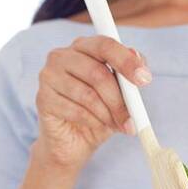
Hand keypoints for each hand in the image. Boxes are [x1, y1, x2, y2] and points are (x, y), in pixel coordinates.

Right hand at [35, 36, 151, 171]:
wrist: (73, 143)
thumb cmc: (98, 114)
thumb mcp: (120, 96)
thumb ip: (129, 78)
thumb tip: (140, 61)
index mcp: (83, 47)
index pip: (105, 45)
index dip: (126, 61)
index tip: (145, 80)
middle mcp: (62, 55)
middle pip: (98, 73)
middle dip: (119, 101)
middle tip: (133, 121)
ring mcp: (49, 75)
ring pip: (88, 95)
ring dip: (108, 115)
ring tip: (116, 126)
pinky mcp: (43, 98)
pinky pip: (76, 111)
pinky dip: (93, 122)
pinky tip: (97, 127)